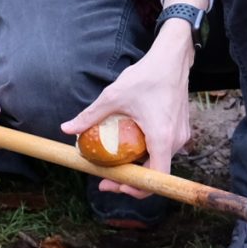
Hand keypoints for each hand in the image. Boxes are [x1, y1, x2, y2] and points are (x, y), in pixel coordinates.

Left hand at [62, 29, 193, 198]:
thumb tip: (66, 129)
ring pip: (159, 161)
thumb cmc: (147, 76)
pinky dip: (146, 153)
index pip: (155, 179)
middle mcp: (176, 141)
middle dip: (131, 179)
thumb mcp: (113, 96)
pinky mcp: (179, 129)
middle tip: (106, 178)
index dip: (136, 189)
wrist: (172, 59)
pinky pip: (163, 149)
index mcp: (162, 138)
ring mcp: (180, 136)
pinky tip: (129, 145)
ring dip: (138, 166)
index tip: (116, 185)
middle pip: (155, 173)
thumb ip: (90, 115)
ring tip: (115, 163)